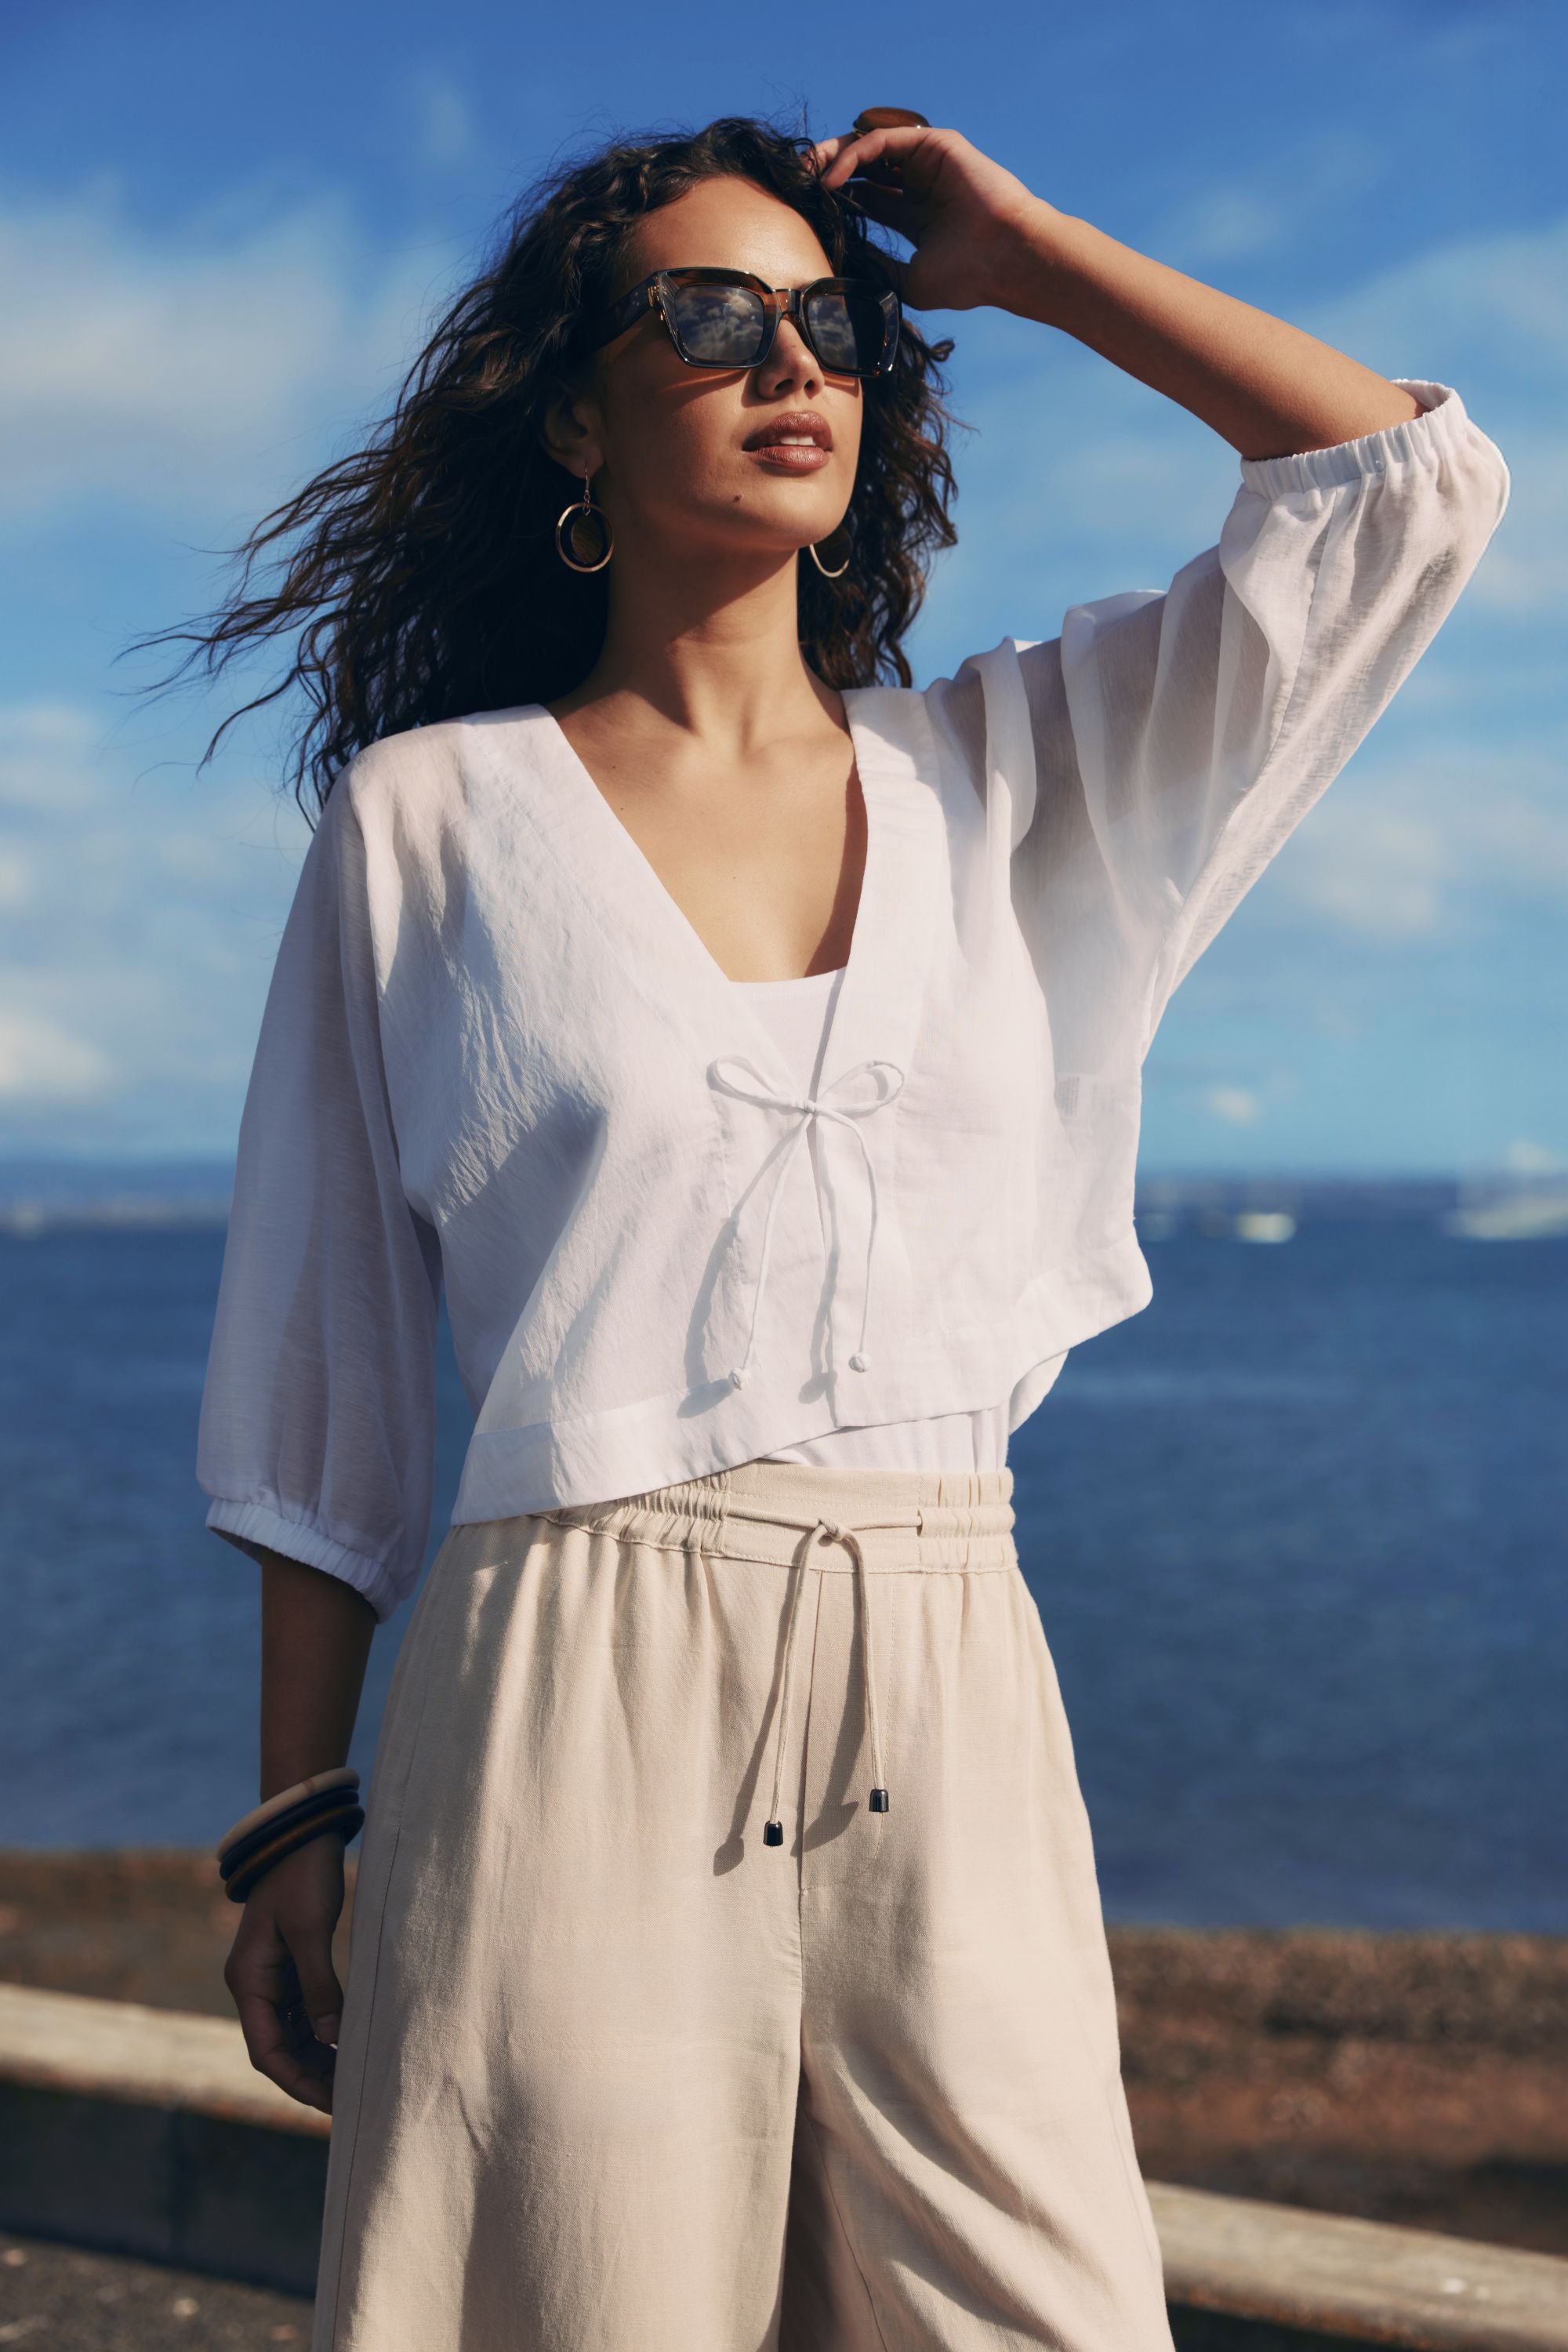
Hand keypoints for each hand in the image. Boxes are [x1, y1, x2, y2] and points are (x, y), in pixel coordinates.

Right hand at [224, 1831, 348, 2114]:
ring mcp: (272, 1975)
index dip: (296, 2080)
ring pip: (292, 2033)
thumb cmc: (302, 1876)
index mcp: (249, 1980)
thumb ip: (319, 1986)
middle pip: (278, 2047)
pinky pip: (303, 2012)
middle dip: (310, 2075)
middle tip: (349, 2098)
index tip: (329, 2102)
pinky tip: (347, 2043)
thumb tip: (332, 2040)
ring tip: (352, 2078)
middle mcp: (255, 1984)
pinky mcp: (291, 1965)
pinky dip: (322, 2031)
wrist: (301, 1833)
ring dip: (317, 2057)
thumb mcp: (311, 1930)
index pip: (266, 2050)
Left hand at [811, 123, 1050, 315]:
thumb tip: (840, 263)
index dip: (835, 201)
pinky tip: (833, 179)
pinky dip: (852, 155)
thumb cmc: (967, 278)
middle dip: (827, 172)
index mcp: (916, 215)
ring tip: (805, 177)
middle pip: (862, 168)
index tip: (805, 211)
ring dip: (832, 157)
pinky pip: (881, 141)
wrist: (1005, 259)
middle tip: (796, 184)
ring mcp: (928, 162)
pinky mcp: (934, 144)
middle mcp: (920, 185)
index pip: (866, 198)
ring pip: (868, 147)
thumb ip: (876, 266)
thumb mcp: (907, 280)